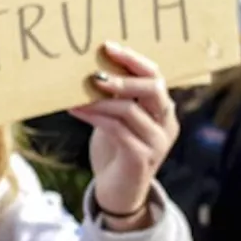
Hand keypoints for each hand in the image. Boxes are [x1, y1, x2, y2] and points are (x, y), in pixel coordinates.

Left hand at [70, 42, 177, 225]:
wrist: (118, 193)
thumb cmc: (114, 151)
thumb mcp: (116, 119)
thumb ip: (112, 99)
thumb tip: (87, 69)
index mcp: (162, 109)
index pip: (155, 76)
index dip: (133, 60)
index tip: (108, 47)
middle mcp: (166, 123)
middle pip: (153, 88)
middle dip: (123, 77)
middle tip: (94, 73)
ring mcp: (156, 141)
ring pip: (130, 109)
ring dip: (99, 99)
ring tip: (74, 93)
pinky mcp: (141, 158)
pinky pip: (117, 130)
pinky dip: (94, 116)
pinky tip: (75, 109)